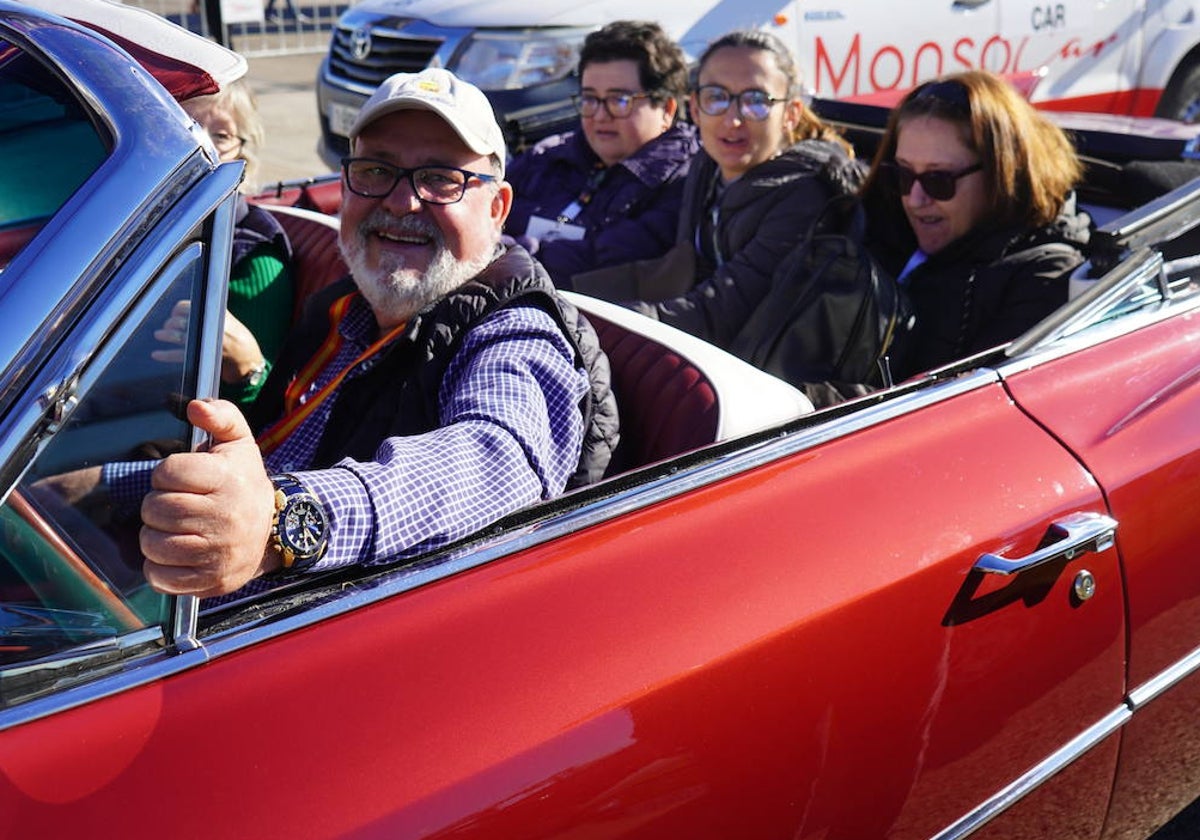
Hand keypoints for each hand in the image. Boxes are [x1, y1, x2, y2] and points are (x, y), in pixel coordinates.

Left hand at [140, 399, 280, 596]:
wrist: (275, 533)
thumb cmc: (243, 484)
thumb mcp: (239, 444)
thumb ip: (221, 416)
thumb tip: (195, 406)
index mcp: (227, 480)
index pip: (168, 472)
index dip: (166, 475)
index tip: (180, 479)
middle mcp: (224, 516)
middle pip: (156, 510)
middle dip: (157, 506)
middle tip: (174, 506)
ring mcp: (218, 552)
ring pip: (153, 544)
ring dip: (154, 537)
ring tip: (172, 530)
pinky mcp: (210, 579)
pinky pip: (160, 577)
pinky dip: (158, 567)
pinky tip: (174, 554)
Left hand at [152, 301, 265, 383]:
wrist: (247, 358)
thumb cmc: (237, 337)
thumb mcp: (228, 318)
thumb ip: (212, 310)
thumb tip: (189, 306)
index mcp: (213, 315)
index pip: (186, 307)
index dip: (177, 310)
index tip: (175, 314)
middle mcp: (207, 327)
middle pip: (179, 321)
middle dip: (169, 324)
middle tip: (166, 327)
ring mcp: (204, 343)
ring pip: (176, 336)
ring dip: (164, 335)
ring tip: (158, 335)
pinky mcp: (200, 358)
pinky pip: (178, 355)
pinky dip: (165, 355)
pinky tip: (156, 354)